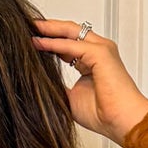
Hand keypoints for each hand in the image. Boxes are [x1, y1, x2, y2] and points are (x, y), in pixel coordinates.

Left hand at [30, 20, 147, 144]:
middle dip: (48, 27)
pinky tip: (38, 43)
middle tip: (27, 24)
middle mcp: (98, 51)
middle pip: (69, 31)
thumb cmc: (103, 114)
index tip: (30, 38)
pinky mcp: (101, 53)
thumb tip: (39, 84)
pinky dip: (54, 43)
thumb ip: (57, 87)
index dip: (49, 39)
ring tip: (30, 27)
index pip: (68, 43)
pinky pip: (72, 45)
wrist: (121, 122)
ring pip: (71, 32)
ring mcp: (101, 49)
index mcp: (93, 60)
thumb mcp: (70, 98)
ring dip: (49, 29)